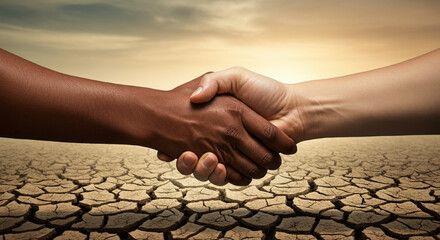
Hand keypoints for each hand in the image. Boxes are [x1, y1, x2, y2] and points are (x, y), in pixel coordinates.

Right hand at [154, 74, 295, 184]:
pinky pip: (227, 176)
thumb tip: (195, 98)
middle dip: (189, 161)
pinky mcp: (243, 165)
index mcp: (215, 120)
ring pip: (208, 169)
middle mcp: (221, 138)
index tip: (168, 146)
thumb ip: (214, 81)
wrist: (293, 108)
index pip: (189, 132)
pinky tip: (219, 166)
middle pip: (196, 156)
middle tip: (187, 154)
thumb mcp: (235, 77)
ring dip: (203, 169)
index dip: (177, 142)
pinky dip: (220, 176)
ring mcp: (232, 152)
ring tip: (207, 158)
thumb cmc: (265, 90)